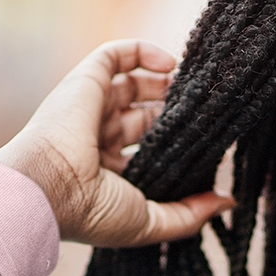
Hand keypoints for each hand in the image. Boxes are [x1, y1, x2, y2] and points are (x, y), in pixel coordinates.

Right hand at [0, 40, 233, 247]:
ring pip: (134, 84)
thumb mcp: (149, 223)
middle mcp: (99, 136)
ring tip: (196, 88)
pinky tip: (173, 64)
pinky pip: (116, 54)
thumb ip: (189, 216)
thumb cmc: (92, 212)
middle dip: (176, 111)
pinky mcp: (86, 80)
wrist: (48, 187)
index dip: (178, 142)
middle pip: (145, 114)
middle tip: (208, 112)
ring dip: (166, 82)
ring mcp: (92, 107)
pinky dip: (144, 52)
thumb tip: (227, 203)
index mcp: (109, 170)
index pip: (150, 149)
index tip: (208, 142)